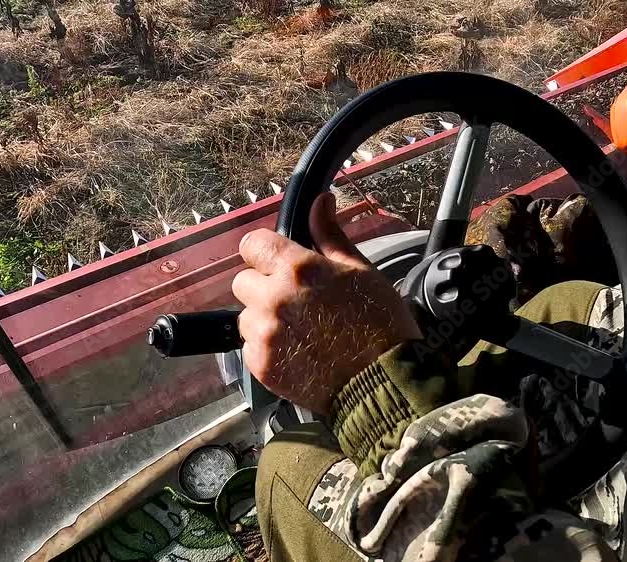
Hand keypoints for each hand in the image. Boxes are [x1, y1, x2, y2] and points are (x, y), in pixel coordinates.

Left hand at [232, 192, 421, 414]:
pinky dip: (268, 349)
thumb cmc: (380, 325)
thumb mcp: (360, 271)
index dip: (266, 253)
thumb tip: (320, 201)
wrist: (383, 383)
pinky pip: (250, 347)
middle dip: (264, 288)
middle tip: (296, 302)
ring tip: (300, 331)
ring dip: (264, 320)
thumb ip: (330, 235)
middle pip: (243, 281)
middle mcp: (273, 298)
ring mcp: (264, 334)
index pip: (252, 244)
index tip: (279, 264)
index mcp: (298, 268)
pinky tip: (298, 352)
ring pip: (245, 316)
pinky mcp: (260, 365)